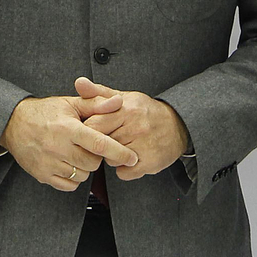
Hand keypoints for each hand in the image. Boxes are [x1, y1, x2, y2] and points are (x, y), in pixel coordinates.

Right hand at [0, 94, 135, 190]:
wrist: (13, 123)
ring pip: (82, 175)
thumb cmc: (44, 112)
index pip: (99, 144)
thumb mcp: (70, 103)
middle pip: (93, 163)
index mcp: (68, 128)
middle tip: (90, 147)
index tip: (132, 157)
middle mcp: (58, 147)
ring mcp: (49, 163)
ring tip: (76, 153)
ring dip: (85, 167)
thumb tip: (119, 102)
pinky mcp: (42, 175)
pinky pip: (68, 185)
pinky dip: (73, 177)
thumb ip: (96, 104)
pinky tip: (68, 163)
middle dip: (97, 157)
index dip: (119, 152)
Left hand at [74, 78, 190, 179]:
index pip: (93, 124)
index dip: (88, 130)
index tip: (90, 130)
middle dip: (100, 143)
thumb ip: (99, 93)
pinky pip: (124, 173)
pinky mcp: (150, 163)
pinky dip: (124, 169)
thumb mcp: (124, 97)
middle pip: (100, 144)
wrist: (178, 125)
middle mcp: (135, 128)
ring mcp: (144, 146)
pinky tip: (129, 158)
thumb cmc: (145, 111)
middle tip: (109, 138)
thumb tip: (79, 83)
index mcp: (126, 110)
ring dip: (112, 156)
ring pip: (110, 159)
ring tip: (122, 146)